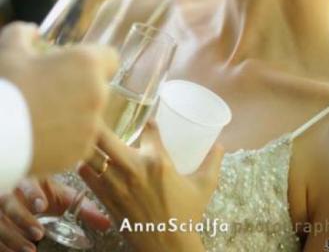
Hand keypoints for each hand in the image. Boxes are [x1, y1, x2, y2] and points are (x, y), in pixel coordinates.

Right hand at [0, 22, 118, 174]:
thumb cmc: (6, 85)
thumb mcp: (9, 49)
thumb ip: (23, 33)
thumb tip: (33, 31)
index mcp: (87, 63)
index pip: (111, 58)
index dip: (96, 61)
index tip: (76, 66)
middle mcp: (97, 93)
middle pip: (99, 87)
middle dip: (81, 88)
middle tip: (52, 91)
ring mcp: (91, 124)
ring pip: (90, 115)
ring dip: (74, 113)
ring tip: (44, 115)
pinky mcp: (80, 150)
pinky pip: (79, 140)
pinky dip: (66, 138)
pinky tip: (42, 135)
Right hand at [0, 177, 110, 251]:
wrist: (24, 195)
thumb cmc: (43, 192)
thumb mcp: (62, 197)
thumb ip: (83, 208)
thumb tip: (107, 222)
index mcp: (30, 178)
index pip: (27, 181)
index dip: (33, 193)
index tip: (41, 205)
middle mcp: (11, 191)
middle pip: (9, 203)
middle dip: (22, 218)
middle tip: (38, 232)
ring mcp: (0, 207)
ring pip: (0, 221)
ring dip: (13, 237)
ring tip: (31, 248)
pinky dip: (4, 246)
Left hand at [79, 121, 223, 251]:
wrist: (169, 248)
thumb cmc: (187, 216)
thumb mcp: (204, 187)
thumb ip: (212, 163)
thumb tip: (220, 145)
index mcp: (158, 161)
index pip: (147, 128)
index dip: (146, 121)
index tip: (146, 121)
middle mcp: (134, 168)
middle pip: (105, 136)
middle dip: (98, 122)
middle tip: (99, 114)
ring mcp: (117, 184)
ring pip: (90, 154)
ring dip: (89, 143)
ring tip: (90, 135)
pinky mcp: (106, 199)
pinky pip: (85, 175)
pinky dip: (84, 165)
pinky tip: (88, 161)